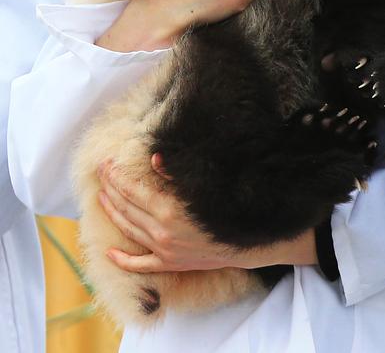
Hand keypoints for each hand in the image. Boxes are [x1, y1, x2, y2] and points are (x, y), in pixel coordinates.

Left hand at [97, 154, 317, 272]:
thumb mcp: (202, 187)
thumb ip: (175, 174)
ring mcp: (162, 250)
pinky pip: (138, 265)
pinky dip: (122, 259)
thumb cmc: (225, 209)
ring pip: (128, 230)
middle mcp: (161, 231)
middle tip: (100, 173)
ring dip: (112, 212)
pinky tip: (110, 252)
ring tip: (101, 197)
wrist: (245, 243)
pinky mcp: (168, 264)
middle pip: (126, 207)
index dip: (116, 176)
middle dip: (110, 188)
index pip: (132, 190)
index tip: (106, 164)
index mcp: (168, 210)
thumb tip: (154, 159)